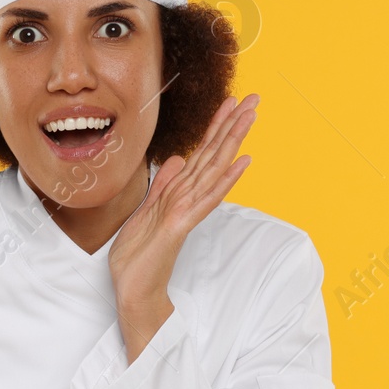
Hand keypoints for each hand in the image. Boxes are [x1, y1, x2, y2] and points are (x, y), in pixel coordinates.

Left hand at [107, 93, 257, 360]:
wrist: (133, 291)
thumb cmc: (139, 257)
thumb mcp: (146, 212)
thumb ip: (164, 186)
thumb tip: (178, 160)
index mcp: (179, 193)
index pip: (202, 154)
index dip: (216, 127)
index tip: (230, 101)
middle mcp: (188, 199)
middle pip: (215, 155)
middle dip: (232, 125)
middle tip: (254, 98)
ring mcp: (187, 211)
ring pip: (214, 169)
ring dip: (233, 141)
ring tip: (250, 116)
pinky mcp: (180, 226)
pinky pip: (205, 199)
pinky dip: (223, 180)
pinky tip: (241, 163)